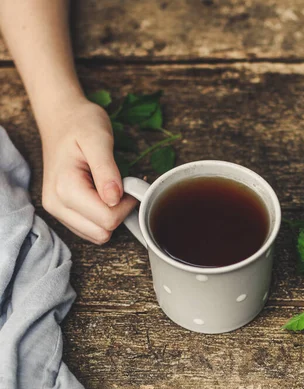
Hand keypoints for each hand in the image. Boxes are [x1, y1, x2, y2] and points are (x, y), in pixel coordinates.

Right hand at [41, 97, 136, 243]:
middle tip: (119, 185)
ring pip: (97, 235)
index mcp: (65, 188)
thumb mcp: (98, 138)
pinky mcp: (62, 213)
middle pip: (102, 232)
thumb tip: (114, 199)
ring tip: (109, 188)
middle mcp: (56, 205)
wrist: (60, 117)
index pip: (107, 219)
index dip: (125, 205)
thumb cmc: (80, 123)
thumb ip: (106, 170)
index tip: (127, 183)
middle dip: (118, 213)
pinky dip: (102, 217)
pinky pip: (91, 230)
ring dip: (110, 217)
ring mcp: (57, 211)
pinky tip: (102, 195)